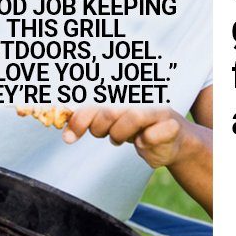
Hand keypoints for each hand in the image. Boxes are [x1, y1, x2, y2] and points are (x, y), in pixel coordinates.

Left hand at [62, 107, 187, 169]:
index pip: (95, 100)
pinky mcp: (170, 124)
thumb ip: (89, 119)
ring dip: (120, 135)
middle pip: (109, 109)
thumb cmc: (137, 127)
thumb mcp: (110, 122)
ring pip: (131, 118)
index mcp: (121, 92)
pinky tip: (143, 141)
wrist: (172, 140)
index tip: (69, 136)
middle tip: (103, 133)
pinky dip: (143, 143)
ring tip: (121, 137)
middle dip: (99, 128)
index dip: (79, 117)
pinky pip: (149, 136)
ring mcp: (156, 108)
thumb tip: (63, 126)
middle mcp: (139, 96)